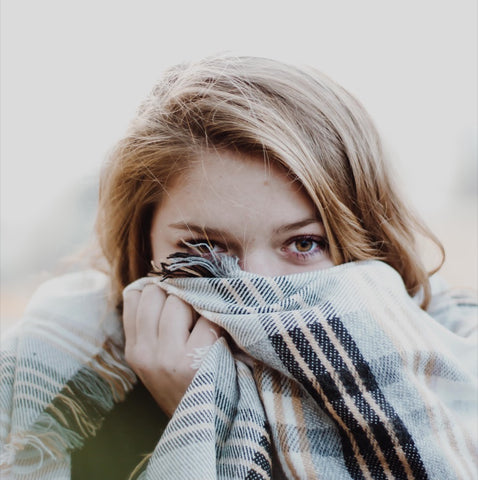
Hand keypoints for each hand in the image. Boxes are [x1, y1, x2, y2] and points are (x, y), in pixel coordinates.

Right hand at [123, 284, 220, 416]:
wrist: (200, 425)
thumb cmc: (182, 383)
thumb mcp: (155, 359)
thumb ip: (151, 325)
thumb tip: (157, 281)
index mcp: (134, 349)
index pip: (134, 296)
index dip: (157, 287)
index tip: (173, 291)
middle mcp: (145, 352)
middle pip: (157, 293)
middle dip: (178, 292)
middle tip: (193, 307)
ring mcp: (167, 357)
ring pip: (179, 300)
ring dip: (197, 304)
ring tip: (205, 320)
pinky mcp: (193, 360)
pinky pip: (206, 319)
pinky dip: (216, 321)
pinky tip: (219, 334)